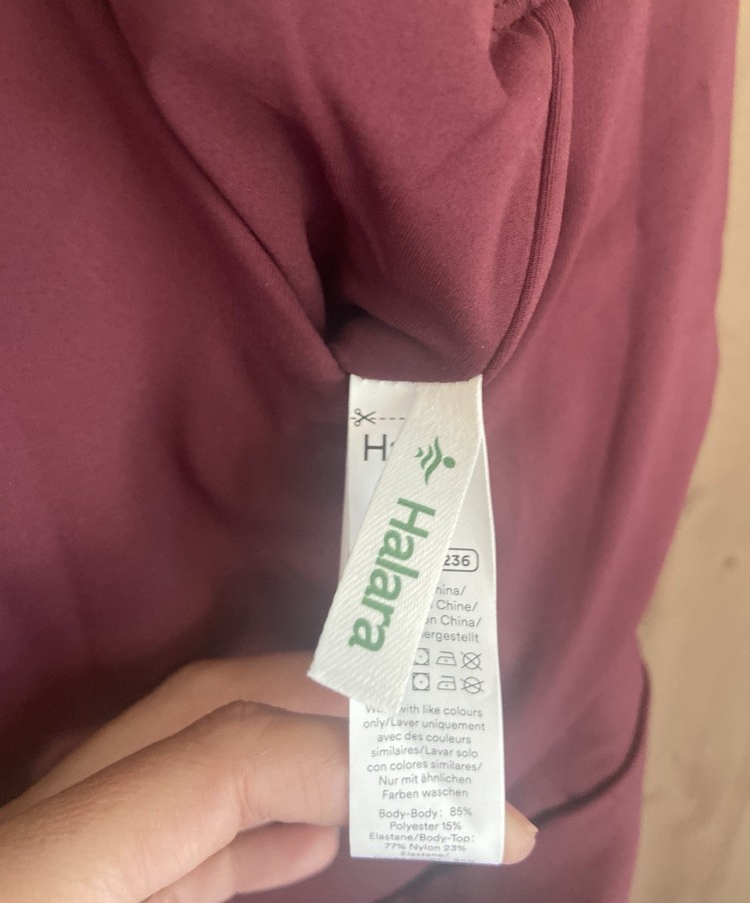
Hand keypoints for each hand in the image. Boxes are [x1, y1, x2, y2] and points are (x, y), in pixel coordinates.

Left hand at [0, 653, 536, 900]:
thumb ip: (236, 873)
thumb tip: (341, 838)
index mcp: (46, 871)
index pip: (225, 755)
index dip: (361, 770)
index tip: (491, 821)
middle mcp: (47, 827)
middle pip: (207, 704)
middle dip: (340, 709)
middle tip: (449, 750)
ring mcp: (55, 845)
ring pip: (195, 746)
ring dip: (313, 749)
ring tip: (410, 778)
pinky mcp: (69, 878)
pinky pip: (178, 821)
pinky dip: (263, 812)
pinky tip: (322, 830)